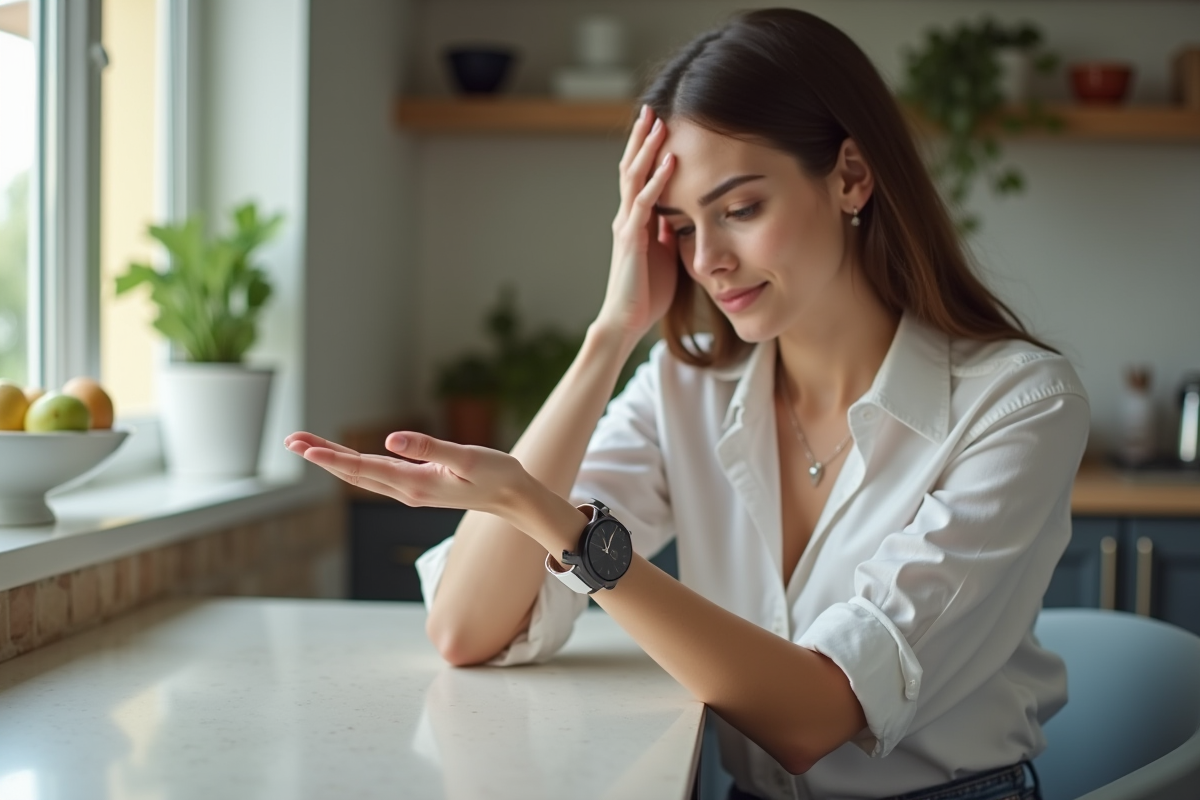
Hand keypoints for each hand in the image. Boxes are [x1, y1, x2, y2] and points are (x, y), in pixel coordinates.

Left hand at [283, 430, 531, 520]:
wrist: (511, 496)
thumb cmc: (495, 474)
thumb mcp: (467, 458)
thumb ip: (429, 448)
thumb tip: (390, 439)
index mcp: (415, 484)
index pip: (365, 469)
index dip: (333, 458)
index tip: (306, 449)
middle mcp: (406, 490)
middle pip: (354, 473)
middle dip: (321, 456)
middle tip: (291, 440)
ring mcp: (409, 490)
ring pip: (361, 475)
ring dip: (332, 460)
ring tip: (305, 444)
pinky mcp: (415, 485)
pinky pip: (374, 475)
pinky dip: (352, 464)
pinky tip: (341, 457)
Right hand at [595, 105, 679, 346]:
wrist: (627, 321)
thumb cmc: (647, 293)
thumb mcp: (664, 255)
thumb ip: (667, 232)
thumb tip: (678, 215)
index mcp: (634, 221)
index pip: (638, 177)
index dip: (646, 150)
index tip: (657, 125)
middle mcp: (626, 218)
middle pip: (631, 168)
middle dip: (642, 139)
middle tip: (651, 108)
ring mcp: (626, 226)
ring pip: (634, 178)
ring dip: (647, 149)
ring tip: (657, 122)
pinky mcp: (631, 239)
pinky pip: (645, 203)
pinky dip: (658, 180)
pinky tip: (669, 161)